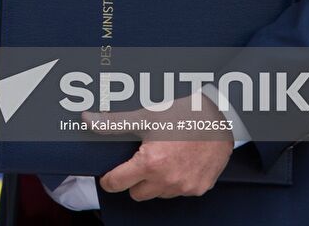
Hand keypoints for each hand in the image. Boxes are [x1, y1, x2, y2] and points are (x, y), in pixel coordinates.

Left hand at [86, 92, 233, 200]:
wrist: (220, 115)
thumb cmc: (183, 113)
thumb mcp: (146, 116)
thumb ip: (114, 122)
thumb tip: (87, 119)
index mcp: (150, 164)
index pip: (116, 184)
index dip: (110, 178)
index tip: (110, 173)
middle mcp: (167, 181)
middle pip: (136, 193)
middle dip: (135, 179)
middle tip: (143, 158)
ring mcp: (184, 187)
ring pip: (158, 194)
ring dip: (156, 181)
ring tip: (165, 156)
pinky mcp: (199, 188)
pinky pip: (180, 192)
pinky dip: (177, 181)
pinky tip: (181, 161)